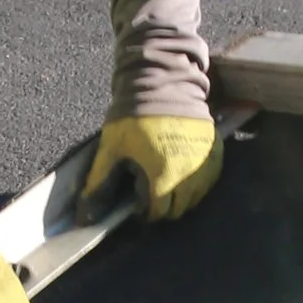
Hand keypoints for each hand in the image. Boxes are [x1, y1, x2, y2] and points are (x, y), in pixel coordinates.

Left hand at [81, 114, 221, 222]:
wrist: (162, 84)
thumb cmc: (133, 118)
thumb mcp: (111, 151)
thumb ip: (100, 185)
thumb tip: (87, 218)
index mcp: (162, 178)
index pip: (156, 212)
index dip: (143, 211)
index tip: (136, 201)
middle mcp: (189, 176)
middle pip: (177, 209)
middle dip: (162, 206)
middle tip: (150, 191)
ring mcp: (205, 164)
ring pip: (195, 198)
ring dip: (181, 197)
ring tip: (165, 181)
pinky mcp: (215, 152)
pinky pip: (208, 180)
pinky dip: (196, 182)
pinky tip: (182, 172)